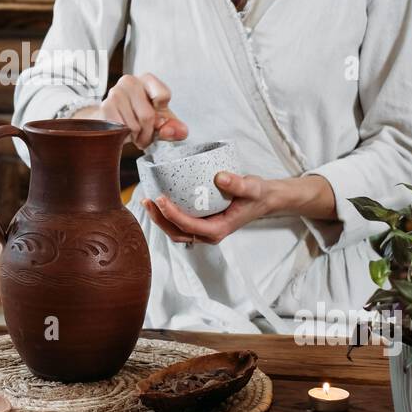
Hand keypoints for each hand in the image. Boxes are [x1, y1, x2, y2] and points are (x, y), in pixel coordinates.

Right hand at [78, 73, 187, 149]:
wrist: (113, 122)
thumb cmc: (140, 117)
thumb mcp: (162, 122)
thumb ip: (175, 127)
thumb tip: (181, 132)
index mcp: (148, 80)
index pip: (163, 96)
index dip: (163, 116)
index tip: (159, 119)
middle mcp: (130, 81)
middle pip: (149, 115)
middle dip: (149, 132)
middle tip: (146, 136)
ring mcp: (116, 92)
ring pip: (135, 124)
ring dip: (136, 136)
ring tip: (135, 134)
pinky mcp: (105, 106)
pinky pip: (122, 128)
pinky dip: (124, 135)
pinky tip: (123, 132)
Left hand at [142, 172, 334, 244]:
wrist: (264, 199)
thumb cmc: (257, 194)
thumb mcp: (252, 188)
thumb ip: (238, 184)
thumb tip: (220, 177)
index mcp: (219, 229)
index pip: (190, 226)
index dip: (172, 215)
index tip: (161, 199)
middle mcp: (209, 234)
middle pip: (177, 232)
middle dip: (160, 219)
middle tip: (147, 200)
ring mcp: (204, 230)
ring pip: (175, 231)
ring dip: (160, 219)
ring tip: (148, 201)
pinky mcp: (201, 223)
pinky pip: (180, 224)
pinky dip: (167, 215)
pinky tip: (159, 200)